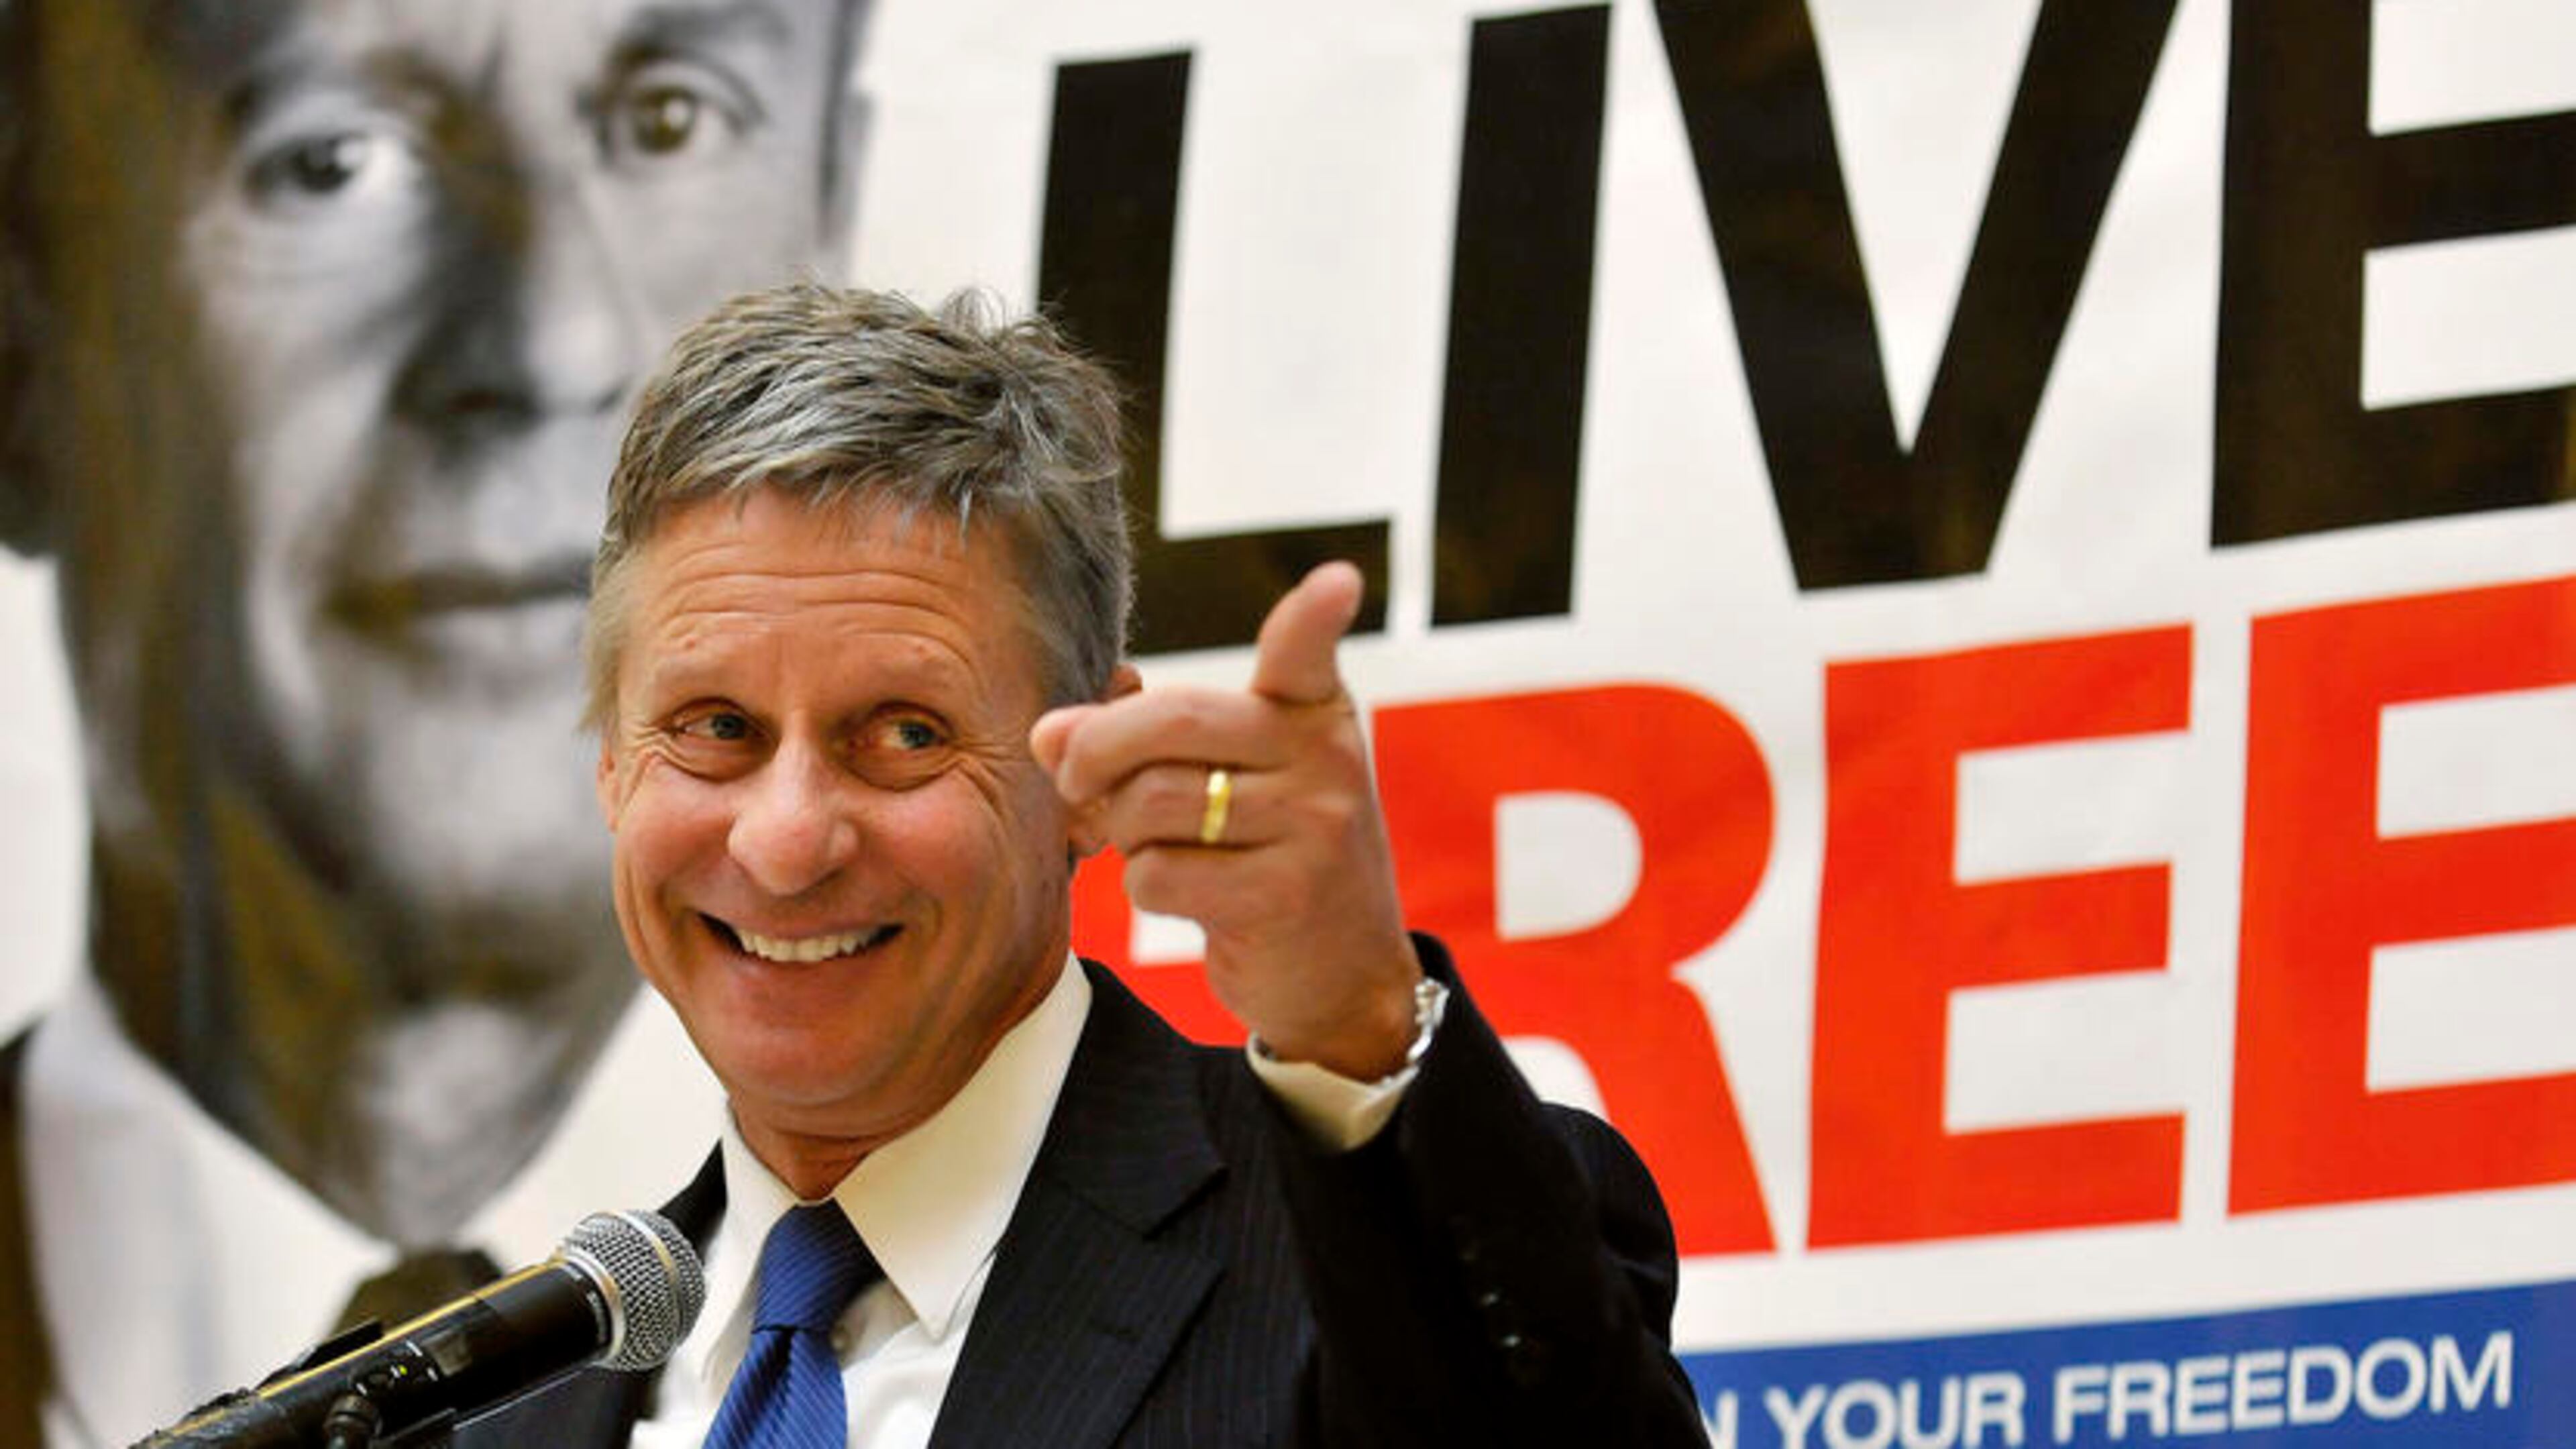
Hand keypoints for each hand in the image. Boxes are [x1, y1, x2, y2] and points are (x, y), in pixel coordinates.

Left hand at [1030, 562, 1423, 1078]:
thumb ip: (1143, 744)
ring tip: (1157, 845)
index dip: (1314, 615)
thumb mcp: (1230, 784)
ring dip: (1123, 833)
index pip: (1307, 653)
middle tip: (1072, 780)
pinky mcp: (1282, 895)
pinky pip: (1157, 876)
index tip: (1335, 581)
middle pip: (1171, 723)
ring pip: (1149, 805)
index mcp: (1313, 715)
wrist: (1344, 974)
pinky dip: (1146, 886)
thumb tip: (1046, 733)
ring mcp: (1311, 827)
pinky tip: (1189, 894)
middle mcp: (1324, 759)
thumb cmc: (1268, 857)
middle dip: (1094, 750)